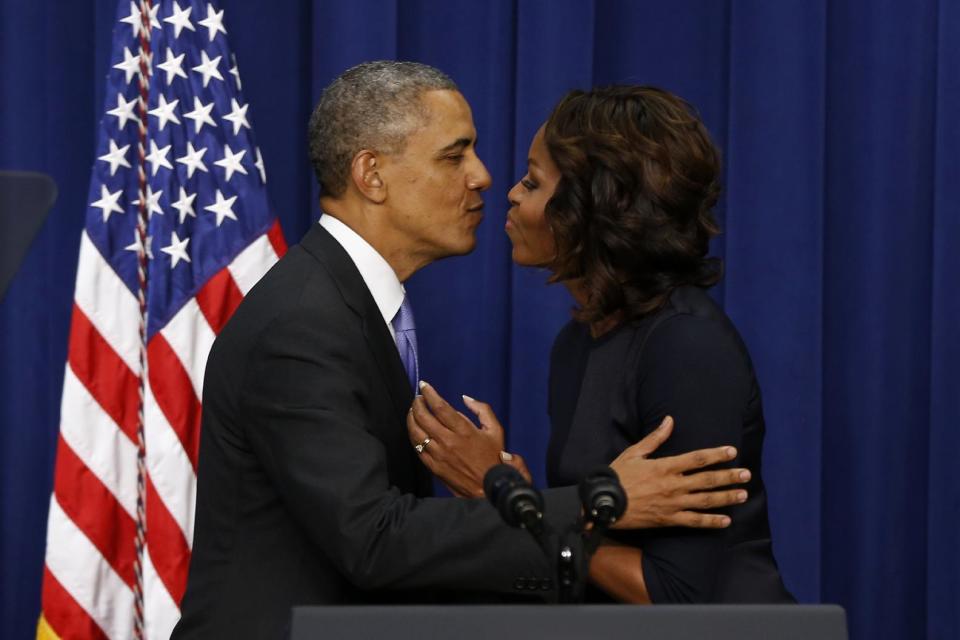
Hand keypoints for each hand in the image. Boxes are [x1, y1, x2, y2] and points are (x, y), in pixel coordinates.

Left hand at [407, 382, 528, 496]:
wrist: (488, 488)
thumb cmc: (493, 458)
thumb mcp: (496, 430)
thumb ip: (482, 410)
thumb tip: (465, 398)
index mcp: (464, 430)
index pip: (440, 407)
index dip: (429, 393)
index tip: (424, 385)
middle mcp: (448, 441)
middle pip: (424, 417)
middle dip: (417, 403)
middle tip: (417, 398)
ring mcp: (439, 455)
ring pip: (416, 432)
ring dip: (411, 418)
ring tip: (413, 410)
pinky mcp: (433, 466)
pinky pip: (417, 447)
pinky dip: (413, 435)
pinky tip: (414, 429)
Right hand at [610, 416, 750, 529]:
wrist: (604, 503)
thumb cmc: (618, 476)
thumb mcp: (634, 453)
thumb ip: (655, 438)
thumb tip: (670, 420)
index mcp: (665, 467)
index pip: (697, 459)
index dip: (716, 455)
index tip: (732, 452)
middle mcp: (673, 485)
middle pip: (707, 480)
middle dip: (729, 476)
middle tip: (746, 474)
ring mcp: (673, 504)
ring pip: (706, 501)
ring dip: (726, 497)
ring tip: (743, 495)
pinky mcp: (669, 520)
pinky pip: (695, 522)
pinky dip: (711, 522)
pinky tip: (726, 521)